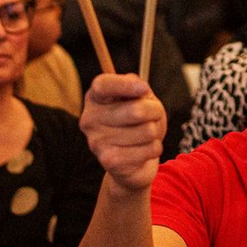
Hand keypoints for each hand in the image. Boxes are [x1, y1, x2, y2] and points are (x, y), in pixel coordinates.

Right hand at [81, 74, 166, 193]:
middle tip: (153, 116)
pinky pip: (149, 149)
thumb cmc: (137, 122)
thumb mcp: (139, 98)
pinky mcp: (109, 161)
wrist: (132, 161)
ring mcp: (97, 141)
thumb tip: (139, 86)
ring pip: (147, 131)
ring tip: (147, 135)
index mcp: (95, 97)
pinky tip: (145, 149)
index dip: (125, 85)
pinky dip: (156, 148)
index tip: (144, 89)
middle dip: (155, 112)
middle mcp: (90, 118)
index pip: (103, 85)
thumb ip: (137, 87)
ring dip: (156, 132)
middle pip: (136, 110)